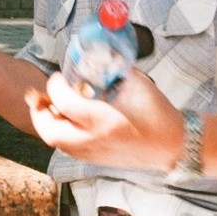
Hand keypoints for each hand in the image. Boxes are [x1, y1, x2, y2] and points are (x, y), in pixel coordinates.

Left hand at [25, 70, 183, 171]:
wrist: (176, 146)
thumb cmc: (159, 115)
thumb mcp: (137, 84)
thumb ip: (113, 68)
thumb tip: (96, 54)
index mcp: (104, 120)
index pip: (64, 102)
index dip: (56, 85)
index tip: (59, 76)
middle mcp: (95, 140)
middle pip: (51, 131)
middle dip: (39, 112)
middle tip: (40, 97)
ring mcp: (94, 154)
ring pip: (56, 142)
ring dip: (47, 123)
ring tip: (51, 107)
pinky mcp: (97, 160)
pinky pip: (68, 149)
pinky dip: (60, 134)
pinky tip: (66, 120)